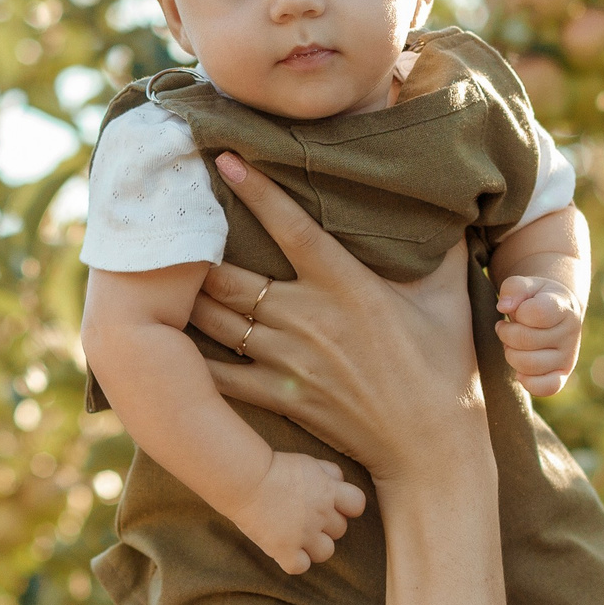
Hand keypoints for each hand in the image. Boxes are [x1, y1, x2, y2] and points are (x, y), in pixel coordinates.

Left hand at [187, 153, 486, 488]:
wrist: (431, 446)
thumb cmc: (445, 367)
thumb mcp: (449, 297)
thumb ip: (441, 248)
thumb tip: (449, 203)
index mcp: (347, 284)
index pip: (292, 226)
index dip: (257, 190)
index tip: (225, 158)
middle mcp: (308, 317)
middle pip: (230, 274)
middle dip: (196, 246)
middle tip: (168, 217)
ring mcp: (287, 360)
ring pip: (216, 317)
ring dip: (183, 293)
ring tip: (153, 268)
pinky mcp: (278, 397)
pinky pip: (218, 373)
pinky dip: (186, 354)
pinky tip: (159, 336)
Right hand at [231, 450, 365, 574]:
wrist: (245, 479)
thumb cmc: (274, 467)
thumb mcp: (309, 462)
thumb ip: (329, 473)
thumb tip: (339, 483)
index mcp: (329, 491)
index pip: (357, 505)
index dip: (347, 506)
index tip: (333, 504)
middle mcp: (321, 515)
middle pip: (340, 530)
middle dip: (326, 525)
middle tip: (305, 517)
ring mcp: (304, 535)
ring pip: (326, 553)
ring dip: (315, 546)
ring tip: (298, 537)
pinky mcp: (284, 550)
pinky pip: (300, 567)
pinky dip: (294, 561)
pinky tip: (285, 550)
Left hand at [495, 277, 581, 396]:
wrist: (557, 311)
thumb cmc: (536, 297)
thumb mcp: (526, 284)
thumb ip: (513, 288)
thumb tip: (504, 307)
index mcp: (564, 306)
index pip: (536, 313)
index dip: (518, 312)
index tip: (516, 310)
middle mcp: (571, 333)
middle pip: (526, 341)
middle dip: (506, 334)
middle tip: (506, 327)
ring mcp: (568, 356)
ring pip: (528, 365)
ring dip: (510, 354)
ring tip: (512, 344)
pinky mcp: (562, 374)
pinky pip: (546, 388)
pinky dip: (527, 382)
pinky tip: (520, 370)